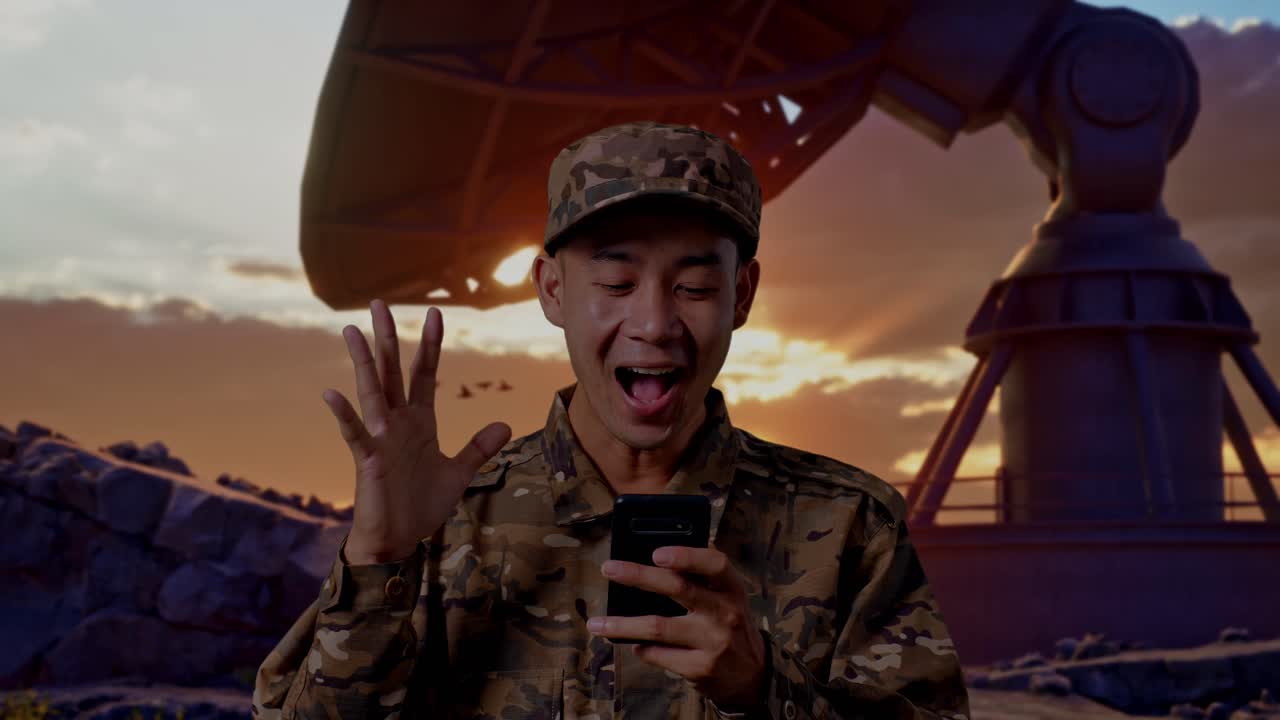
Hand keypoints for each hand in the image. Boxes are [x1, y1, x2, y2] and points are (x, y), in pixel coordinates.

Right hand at [322, 299, 510, 563]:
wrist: (399, 540)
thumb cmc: (421, 506)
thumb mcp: (458, 472)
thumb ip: (478, 447)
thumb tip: (504, 424)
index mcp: (418, 421)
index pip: (424, 373)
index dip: (430, 344)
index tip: (436, 313)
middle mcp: (396, 422)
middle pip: (391, 371)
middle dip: (387, 337)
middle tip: (379, 302)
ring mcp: (380, 438)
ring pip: (371, 392)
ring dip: (363, 363)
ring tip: (352, 331)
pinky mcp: (368, 459)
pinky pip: (355, 433)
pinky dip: (344, 414)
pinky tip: (331, 393)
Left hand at [588, 546, 766, 708]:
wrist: (753, 675)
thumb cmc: (729, 624)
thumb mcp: (727, 598)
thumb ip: (700, 579)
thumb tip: (649, 562)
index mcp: (732, 588)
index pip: (714, 564)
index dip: (686, 556)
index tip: (656, 552)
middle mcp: (725, 613)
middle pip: (679, 589)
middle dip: (639, 576)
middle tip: (609, 569)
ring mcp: (713, 642)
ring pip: (657, 627)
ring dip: (622, 624)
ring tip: (597, 623)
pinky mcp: (700, 668)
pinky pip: (658, 654)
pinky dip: (640, 648)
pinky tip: (633, 643)